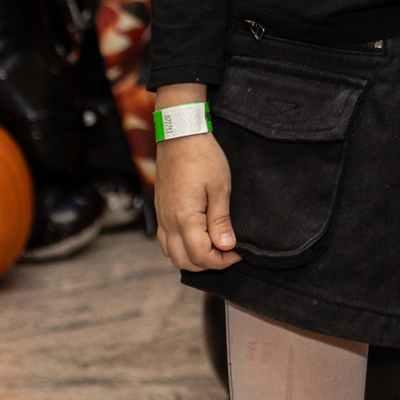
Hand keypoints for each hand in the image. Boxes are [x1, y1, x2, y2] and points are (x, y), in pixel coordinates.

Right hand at [153, 85, 239, 272]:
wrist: (179, 134)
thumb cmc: (203, 157)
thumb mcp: (220, 187)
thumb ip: (221, 220)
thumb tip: (226, 246)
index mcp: (185, 218)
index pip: (201, 255)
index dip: (222, 260)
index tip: (239, 252)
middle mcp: (168, 222)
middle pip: (184, 261)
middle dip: (207, 264)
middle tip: (228, 253)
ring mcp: (162, 217)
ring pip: (171, 254)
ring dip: (192, 258)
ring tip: (214, 247)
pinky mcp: (160, 210)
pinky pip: (165, 241)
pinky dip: (180, 248)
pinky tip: (196, 239)